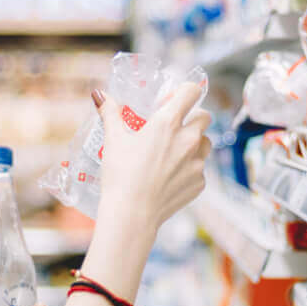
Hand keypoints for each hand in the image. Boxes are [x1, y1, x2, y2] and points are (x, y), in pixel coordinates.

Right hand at [95, 82, 211, 233]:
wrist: (132, 213)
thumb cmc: (121, 174)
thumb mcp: (114, 139)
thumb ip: (110, 113)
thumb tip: (100, 95)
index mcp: (168, 123)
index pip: (192, 91)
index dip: (183, 92)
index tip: (170, 102)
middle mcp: (188, 140)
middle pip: (204, 117)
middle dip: (192, 117)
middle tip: (173, 128)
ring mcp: (197, 163)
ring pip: (206, 143)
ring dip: (195, 143)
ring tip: (172, 153)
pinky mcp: (200, 183)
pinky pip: (200, 169)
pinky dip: (189, 169)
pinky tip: (170, 177)